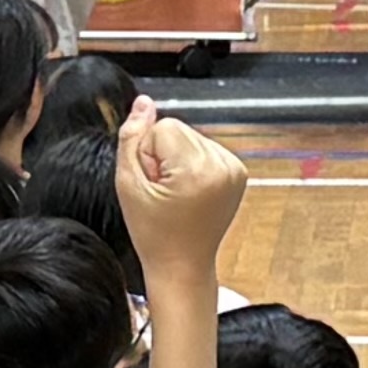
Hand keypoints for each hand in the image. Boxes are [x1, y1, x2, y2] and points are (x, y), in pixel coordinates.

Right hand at [122, 106, 250, 270]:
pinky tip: (189, 192)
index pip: (162, 126)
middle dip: (164, 155)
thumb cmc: (153, 233)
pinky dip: (194, 166)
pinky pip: (205, 149)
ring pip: (191, 137)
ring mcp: (234, 169)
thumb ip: (132, 138)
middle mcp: (223, 165)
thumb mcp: (129, 185)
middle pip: (179, 129)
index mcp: (198, 169)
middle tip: (162, 192)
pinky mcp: (238, 172)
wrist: (182, 265)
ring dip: (178, 160)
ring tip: (175, 194)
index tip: (152, 184)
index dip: (148, 154)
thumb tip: (143, 102)